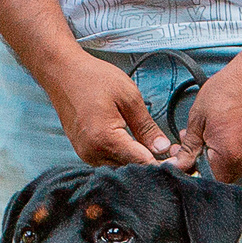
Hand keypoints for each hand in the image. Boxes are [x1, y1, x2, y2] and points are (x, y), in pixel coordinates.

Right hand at [44, 52, 174, 166]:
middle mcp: (92, 152)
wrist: (62, 73)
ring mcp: (85, 154)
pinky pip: (108, 161)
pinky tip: (135, 145)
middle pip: (130, 169)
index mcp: (104, 139)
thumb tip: (162, 148)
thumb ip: (147, 127)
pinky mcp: (83, 152)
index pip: (140, 162)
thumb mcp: (129, 97)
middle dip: (151, 163)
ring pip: (120, 167)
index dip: (162, 163)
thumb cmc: (93, 78)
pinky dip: (123, 156)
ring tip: (154, 147)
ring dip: (137, 161)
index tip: (178, 159)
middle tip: (171, 151)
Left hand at [175, 58, 241, 182]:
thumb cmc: (229, 91)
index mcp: (229, 156)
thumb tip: (176, 166)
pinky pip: (241, 162)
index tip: (179, 156)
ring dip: (213, 159)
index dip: (189, 171)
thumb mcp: (198, 118)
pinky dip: (227, 154)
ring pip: (228, 170)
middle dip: (199, 164)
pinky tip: (219, 136)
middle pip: (217, 178)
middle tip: (186, 144)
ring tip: (204, 136)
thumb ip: (188, 148)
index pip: (204, 180)